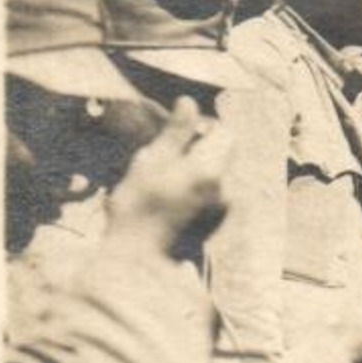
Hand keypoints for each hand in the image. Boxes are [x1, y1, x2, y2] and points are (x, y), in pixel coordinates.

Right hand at [106, 97, 230, 257]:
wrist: (139, 260)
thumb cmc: (136, 207)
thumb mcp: (150, 162)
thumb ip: (175, 133)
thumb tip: (189, 102)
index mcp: (210, 170)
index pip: (225, 133)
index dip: (203, 128)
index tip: (178, 136)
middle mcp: (225, 188)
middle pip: (224, 154)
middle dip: (200, 149)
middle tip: (168, 158)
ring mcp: (224, 208)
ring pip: (218, 174)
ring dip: (197, 170)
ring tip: (167, 183)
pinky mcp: (217, 222)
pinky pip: (213, 194)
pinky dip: (198, 191)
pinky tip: (173, 201)